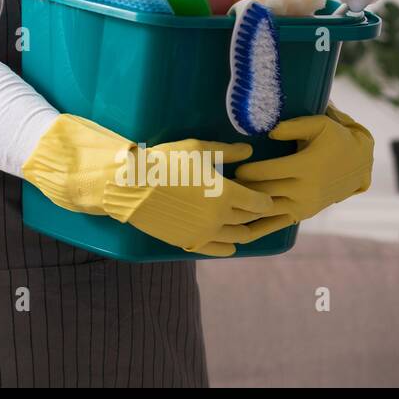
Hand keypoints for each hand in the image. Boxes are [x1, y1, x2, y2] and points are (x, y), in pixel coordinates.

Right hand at [99, 139, 280, 256]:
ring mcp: (205, 233)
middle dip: (257, 213)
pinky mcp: (190, 242)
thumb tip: (249, 151)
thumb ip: (226, 152)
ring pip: (237, 237)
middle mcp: (220, 217)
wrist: (132, 185)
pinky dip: (227, 247)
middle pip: (249, 219)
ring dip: (245, 230)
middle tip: (257, 208)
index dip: (266, 199)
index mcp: (226, 193)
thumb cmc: (165, 162)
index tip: (266, 196)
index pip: (258, 202)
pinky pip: (217, 250)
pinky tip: (230, 243)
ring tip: (245, 224)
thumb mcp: (196, 149)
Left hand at [233, 105, 373, 237]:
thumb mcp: (319, 124)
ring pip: (268, 210)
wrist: (361, 162)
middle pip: (264, 192)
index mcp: (305, 166)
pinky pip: (278, 224)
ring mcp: (305, 205)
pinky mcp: (304, 213)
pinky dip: (260, 229)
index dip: (246, 171)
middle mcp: (305, 189)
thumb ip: (293, 126)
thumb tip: (269, 132)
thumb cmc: (336, 137)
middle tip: (216, 187)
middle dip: (240, 190)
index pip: (267, 172)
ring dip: (245, 209)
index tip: (230, 168)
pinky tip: (240, 235)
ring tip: (221, 207)